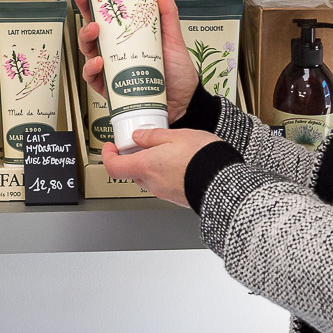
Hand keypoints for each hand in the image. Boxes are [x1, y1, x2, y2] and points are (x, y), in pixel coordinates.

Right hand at [72, 0, 200, 122]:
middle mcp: (118, 51)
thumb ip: (167, 13)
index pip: (109, 16)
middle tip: (87, 5)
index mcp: (130, 36)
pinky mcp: (110, 87)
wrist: (184, 103)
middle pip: (93, 30)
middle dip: (84, 15)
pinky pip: (93, 77)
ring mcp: (113, 69)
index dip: (95, 2)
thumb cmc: (179, 73)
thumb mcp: (173, 38)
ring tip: (94, 31)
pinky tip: (100, 62)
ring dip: (86, 39)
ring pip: (88, 51)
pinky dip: (92, 69)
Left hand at [101, 128, 220, 206]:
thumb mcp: (176, 135)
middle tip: (141, 143)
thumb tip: (138, 136)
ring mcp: (164, 193)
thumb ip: (153, 136)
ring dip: (151, 165)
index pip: (114, 167)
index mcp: (146, 166)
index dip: (108, 156)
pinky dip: (164, 172)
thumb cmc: (202, 157)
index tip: (110, 147)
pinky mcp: (177, 197)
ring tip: (166, 150)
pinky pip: (163, 183)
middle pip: (131, 172)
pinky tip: (179, 161)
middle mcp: (152, 183)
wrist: (224, 181)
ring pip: (148, 178)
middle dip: (133, 158)